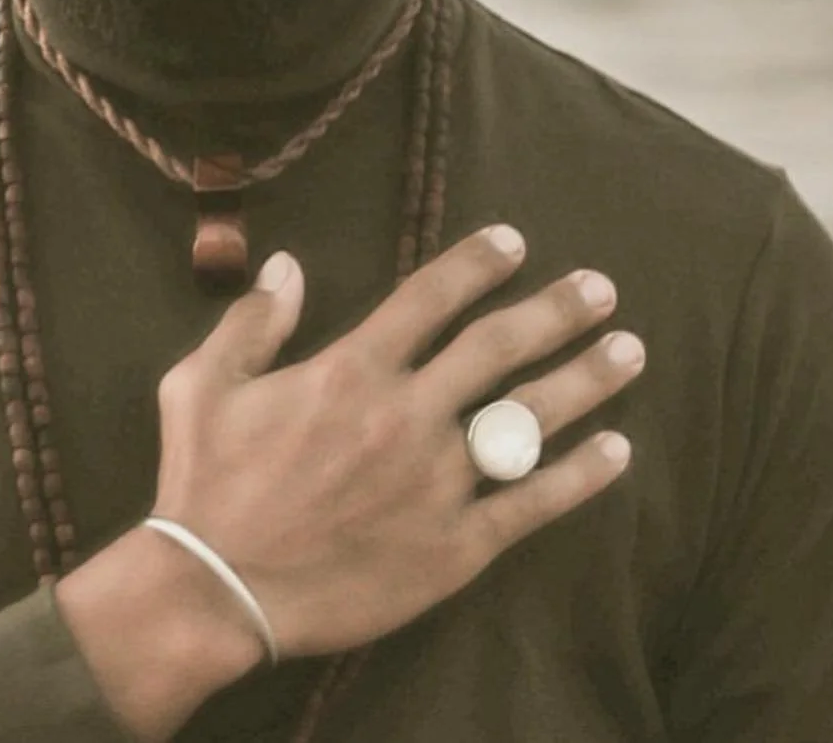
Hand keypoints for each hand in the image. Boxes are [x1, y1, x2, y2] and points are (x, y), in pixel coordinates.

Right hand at [151, 224, 642, 660]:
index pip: (430, 298)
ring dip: (585, 380)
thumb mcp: (202, 384)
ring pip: (528, 420)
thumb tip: (287, 265)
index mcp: (351, 370)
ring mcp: (436, 482)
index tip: (515, 241)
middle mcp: (406, 415)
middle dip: (556, 312)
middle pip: (498, 348)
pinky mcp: (453, 548)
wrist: (216, 591)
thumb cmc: (204, 483)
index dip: (476, 264)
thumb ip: (252, 322)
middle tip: (601, 287)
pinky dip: (578, 477)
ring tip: (630, 351)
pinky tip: (617, 452)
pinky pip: (529, 507)